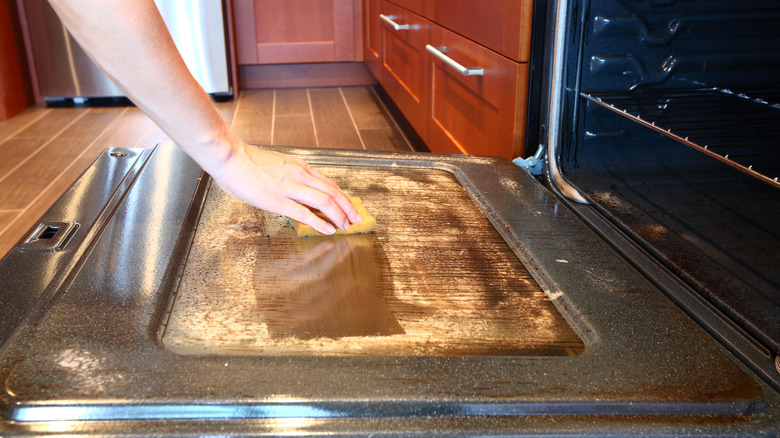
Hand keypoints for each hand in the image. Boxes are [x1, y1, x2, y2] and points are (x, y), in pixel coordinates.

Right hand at [210, 141, 361, 234]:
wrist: (229, 157)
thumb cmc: (246, 162)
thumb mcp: (276, 164)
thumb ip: (288, 175)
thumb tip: (293, 189)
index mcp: (298, 166)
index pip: (328, 182)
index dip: (342, 196)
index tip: (350, 206)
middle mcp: (299, 175)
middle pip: (332, 191)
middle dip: (347, 207)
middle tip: (356, 218)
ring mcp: (290, 187)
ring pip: (324, 201)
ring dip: (338, 215)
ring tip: (346, 225)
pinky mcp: (278, 200)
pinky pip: (304, 213)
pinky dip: (319, 222)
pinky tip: (327, 229)